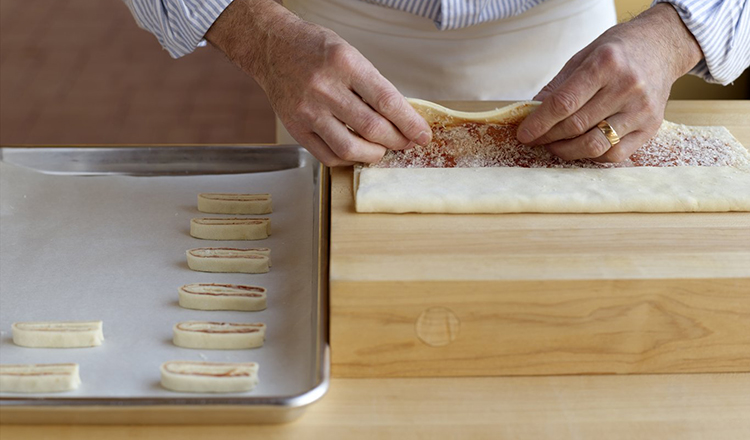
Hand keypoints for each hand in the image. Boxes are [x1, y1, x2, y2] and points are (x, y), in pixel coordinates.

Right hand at [207, 0, 430, 165]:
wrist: (272, 48)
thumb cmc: (314, 49)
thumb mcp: (350, 54)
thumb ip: (372, 85)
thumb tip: (401, 118)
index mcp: (344, 63)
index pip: (387, 100)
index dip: (409, 123)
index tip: (422, 134)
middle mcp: (325, 87)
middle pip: (372, 128)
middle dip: (397, 141)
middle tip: (406, 143)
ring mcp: (308, 110)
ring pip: (349, 147)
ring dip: (373, 154)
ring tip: (381, 149)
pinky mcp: (295, 127)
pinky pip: (327, 156)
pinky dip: (347, 159)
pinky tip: (356, 152)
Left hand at [516, 4, 702, 162]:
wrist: (660, 47)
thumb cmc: (617, 52)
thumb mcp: (583, 56)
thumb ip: (558, 86)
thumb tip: (532, 113)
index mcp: (606, 64)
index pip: (564, 103)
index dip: (539, 122)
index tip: (524, 134)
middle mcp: (627, 86)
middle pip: (576, 126)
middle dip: (548, 137)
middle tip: (536, 139)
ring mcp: (642, 109)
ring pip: (594, 145)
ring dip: (567, 151)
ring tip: (555, 145)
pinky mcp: (651, 127)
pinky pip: (615, 154)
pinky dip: (592, 156)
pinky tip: (582, 147)